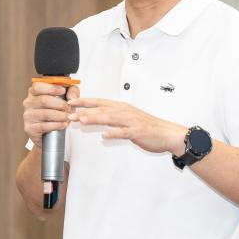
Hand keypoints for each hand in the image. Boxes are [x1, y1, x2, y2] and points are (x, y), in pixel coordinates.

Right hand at [23, 82, 79, 147]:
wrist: (50, 133)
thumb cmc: (57, 112)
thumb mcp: (66, 98)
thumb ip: (71, 92)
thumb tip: (72, 97)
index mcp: (34, 92)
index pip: (38, 86)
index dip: (51, 88)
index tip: (63, 91)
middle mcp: (29, 103)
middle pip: (44, 100)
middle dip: (60, 104)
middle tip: (68, 108)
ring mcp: (28, 116)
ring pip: (45, 114)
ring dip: (60, 116)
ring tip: (67, 117)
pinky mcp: (30, 128)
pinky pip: (44, 126)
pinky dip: (56, 125)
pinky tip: (62, 124)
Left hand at [68, 97, 186, 154]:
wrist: (167, 134)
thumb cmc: (148, 127)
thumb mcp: (129, 118)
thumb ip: (114, 117)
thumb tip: (97, 117)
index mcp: (122, 108)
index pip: (100, 102)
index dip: (85, 102)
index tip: (71, 102)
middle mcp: (125, 112)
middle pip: (102, 109)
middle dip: (85, 111)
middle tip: (70, 113)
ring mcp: (131, 122)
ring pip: (110, 118)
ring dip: (95, 118)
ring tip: (82, 120)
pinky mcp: (137, 132)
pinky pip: (124, 132)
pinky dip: (114, 134)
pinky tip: (104, 136)